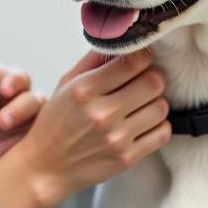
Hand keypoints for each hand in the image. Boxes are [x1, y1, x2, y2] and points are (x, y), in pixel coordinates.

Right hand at [0, 49, 171, 207]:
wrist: (45, 167)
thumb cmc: (55, 122)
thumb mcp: (66, 84)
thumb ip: (94, 60)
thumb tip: (121, 40)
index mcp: (84, 90)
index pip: (133, 61)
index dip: (143, 57)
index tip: (139, 61)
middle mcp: (101, 113)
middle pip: (154, 82)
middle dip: (152, 78)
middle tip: (141, 83)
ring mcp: (116, 138)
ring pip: (161, 107)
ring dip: (155, 102)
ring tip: (140, 105)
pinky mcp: (126, 158)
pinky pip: (162, 133)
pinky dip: (158, 126)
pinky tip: (142, 124)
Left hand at [0, 64, 45, 177]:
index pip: (12, 75)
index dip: (12, 81)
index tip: (6, 91)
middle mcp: (17, 95)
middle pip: (31, 96)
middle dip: (20, 108)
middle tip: (2, 122)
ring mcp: (27, 117)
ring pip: (40, 118)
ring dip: (23, 128)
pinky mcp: (32, 137)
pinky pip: (36, 140)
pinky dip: (18, 146)